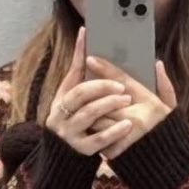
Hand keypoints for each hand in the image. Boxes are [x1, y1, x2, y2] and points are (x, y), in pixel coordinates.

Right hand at [46, 26, 133, 155]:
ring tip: (127, 101)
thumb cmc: (75, 116)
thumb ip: (79, 66)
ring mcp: (70, 135)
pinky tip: (128, 126)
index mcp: (61, 99)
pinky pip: (98, 141)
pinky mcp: (81, 151)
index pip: (74, 80)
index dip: (86, 67)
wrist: (66, 156)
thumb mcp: (73, 92)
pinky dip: (114, 132)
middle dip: (102, 88)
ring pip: (89, 116)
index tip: (101, 62)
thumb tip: (85, 32)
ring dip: (109, 106)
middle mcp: (61, 116)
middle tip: (122, 86)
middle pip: (81, 96)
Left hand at [84, 54, 177, 161]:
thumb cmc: (168, 133)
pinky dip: (92, 130)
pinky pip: (98, 137)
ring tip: (80, 105)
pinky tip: (85, 124)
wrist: (166, 165)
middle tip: (80, 84)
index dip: (106, 69)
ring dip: (89, 112)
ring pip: (98, 118)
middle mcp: (136, 119)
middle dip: (93, 93)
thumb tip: (157, 64)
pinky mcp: (116, 151)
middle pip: (105, 100)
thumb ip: (165, 86)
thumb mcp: (171, 108)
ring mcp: (124, 136)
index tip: (91, 58)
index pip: (123, 81)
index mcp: (149, 104)